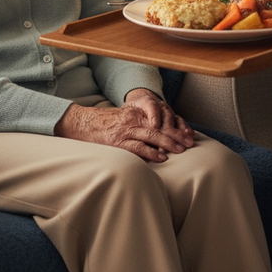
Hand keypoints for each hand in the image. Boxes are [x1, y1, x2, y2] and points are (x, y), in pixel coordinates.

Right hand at [55, 89, 194, 161]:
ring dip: (168, 143)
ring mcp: (125, 131)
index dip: (175, 127)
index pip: (160, 120)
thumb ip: (138, 123)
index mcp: (135, 113)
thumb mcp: (123, 118)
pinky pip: (137, 147)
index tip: (188, 134)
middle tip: (189, 143)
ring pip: (152, 135)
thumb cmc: (104, 123)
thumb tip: (156, 135)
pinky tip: (161, 157)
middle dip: (176, 135)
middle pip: (159, 127)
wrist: (82, 123)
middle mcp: (133, 120)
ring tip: (181, 149)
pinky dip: (150, 152)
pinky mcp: (118, 142)